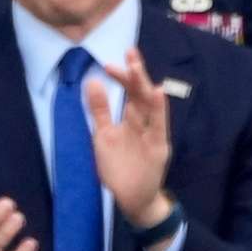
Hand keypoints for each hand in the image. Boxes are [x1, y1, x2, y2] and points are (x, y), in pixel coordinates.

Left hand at [87, 48, 172, 230]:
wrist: (132, 198)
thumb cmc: (119, 167)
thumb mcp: (103, 136)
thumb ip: (100, 111)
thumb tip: (92, 81)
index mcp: (131, 119)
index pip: (128, 92)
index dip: (121, 77)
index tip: (107, 64)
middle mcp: (144, 122)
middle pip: (141, 93)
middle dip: (135, 73)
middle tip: (129, 51)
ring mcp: (152, 133)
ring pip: (150, 105)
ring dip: (144, 85)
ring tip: (137, 66)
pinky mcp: (158, 147)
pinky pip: (159, 125)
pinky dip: (159, 109)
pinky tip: (157, 92)